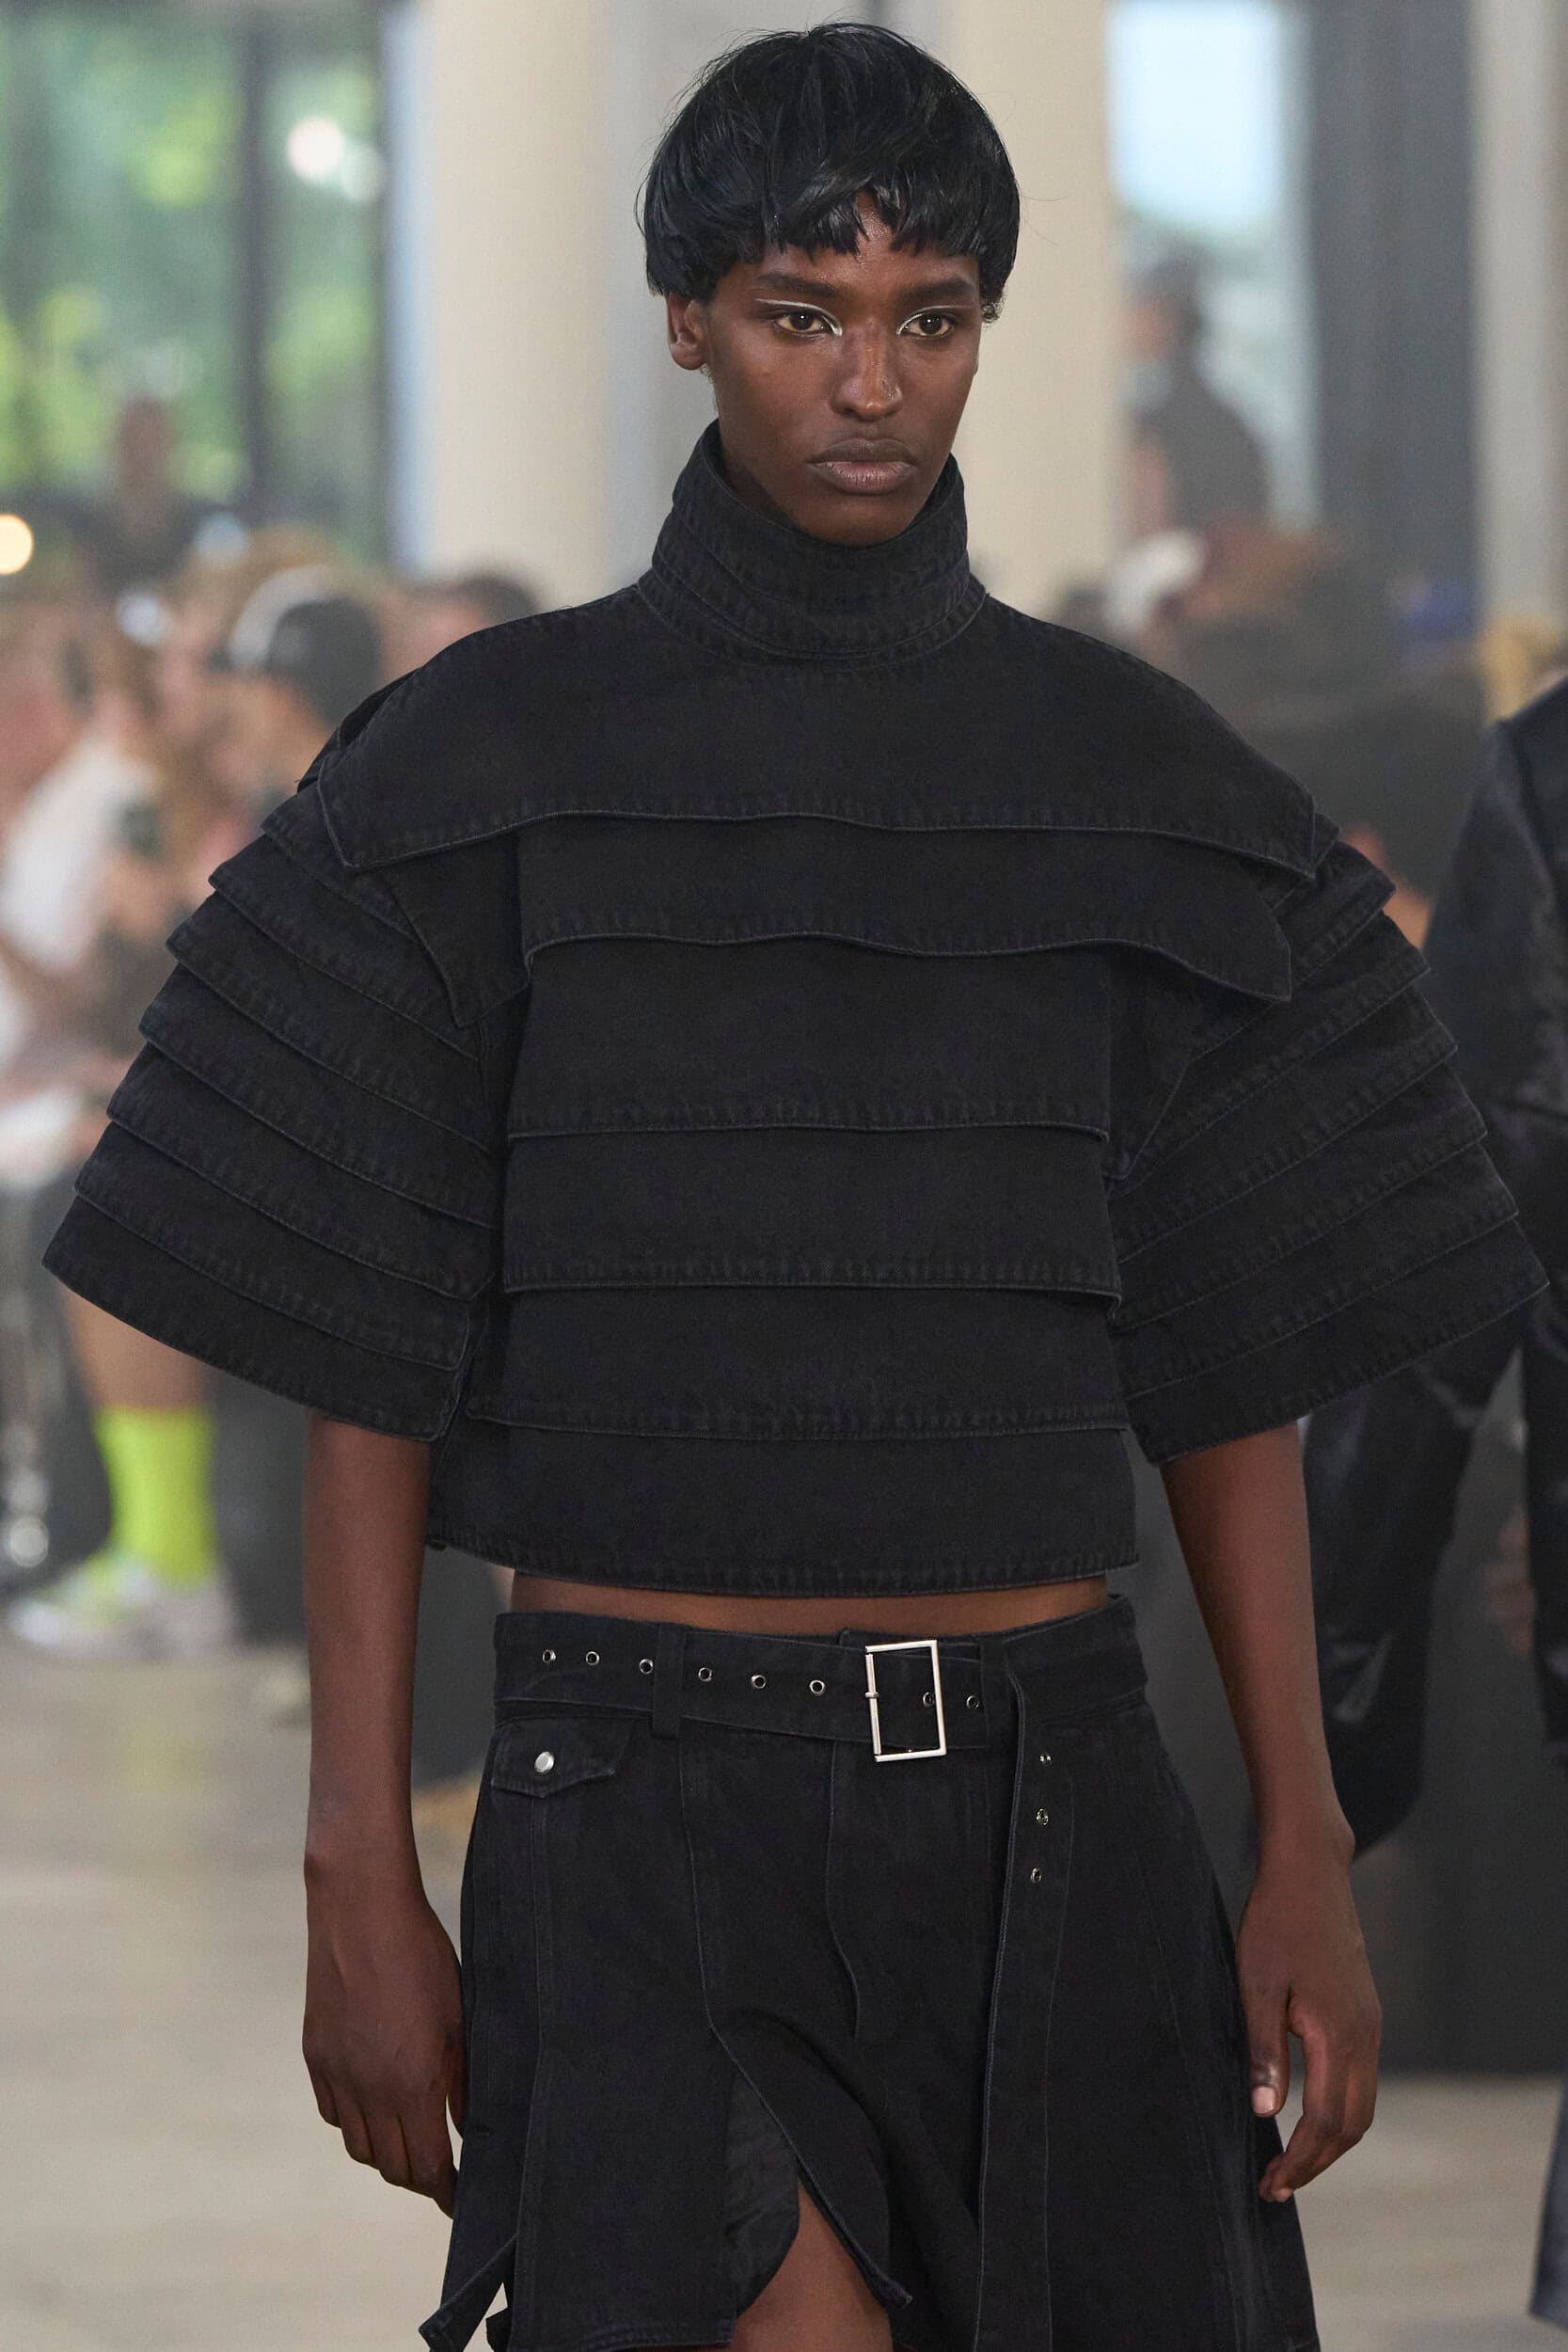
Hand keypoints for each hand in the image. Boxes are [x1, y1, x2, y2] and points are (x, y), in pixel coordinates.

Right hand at [303, 1868, 465, 2214]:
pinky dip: (355, 2122)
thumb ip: (463, 2081)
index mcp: (410, 2085)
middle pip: (391, 2167)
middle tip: (442, 2173)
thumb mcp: (458, 2018)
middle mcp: (367, 2091)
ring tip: (410, 2142)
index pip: (428, 2167)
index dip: (447, 2191)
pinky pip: (334, 2112)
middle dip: (420, 2178)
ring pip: (359, 2147)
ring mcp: (336, 2075)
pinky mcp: (315, 2055)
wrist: (359, 1909)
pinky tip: (374, 2105)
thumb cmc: (421, 1956)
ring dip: (386, 2154)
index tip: (462, 2199)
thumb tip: (470, 2128)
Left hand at [1237, 1841, 1380, 2201]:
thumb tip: (1265, 2112)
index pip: (1326, 2121)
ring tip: (1291, 2161)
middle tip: (1276, 2186)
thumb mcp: (1256, 1983)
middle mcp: (1365, 2037)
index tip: (1270, 2185)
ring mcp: (1370, 2026)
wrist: (1311, 1873)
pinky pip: (1361, 2080)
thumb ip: (1264, 2049)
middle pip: (1352, 2125)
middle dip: (1316, 2161)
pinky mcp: (1365, 2015)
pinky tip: (1308, 2113)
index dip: (1300, 2160)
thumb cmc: (1276, 1922)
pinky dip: (1339, 2110)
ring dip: (1331, 2140)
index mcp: (1339, 2034)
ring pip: (1362, 2106)